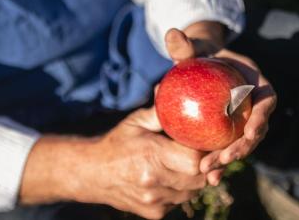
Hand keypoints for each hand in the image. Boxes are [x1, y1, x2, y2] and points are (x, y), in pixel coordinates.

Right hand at [20, 108, 210, 218]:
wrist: (92, 174)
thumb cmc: (116, 143)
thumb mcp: (135, 122)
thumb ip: (159, 111)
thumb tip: (175, 90)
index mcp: (151, 156)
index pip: (194, 160)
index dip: (205, 152)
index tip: (206, 142)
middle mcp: (153, 182)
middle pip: (199, 178)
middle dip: (204, 165)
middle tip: (200, 152)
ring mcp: (154, 201)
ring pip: (193, 192)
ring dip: (194, 178)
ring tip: (185, 163)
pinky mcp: (154, 213)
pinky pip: (180, 201)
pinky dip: (181, 190)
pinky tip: (171, 177)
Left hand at [164, 22, 276, 185]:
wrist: (197, 66)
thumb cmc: (197, 54)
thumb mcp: (190, 49)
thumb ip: (183, 45)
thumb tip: (171, 33)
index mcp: (255, 83)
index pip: (267, 101)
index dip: (262, 118)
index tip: (250, 133)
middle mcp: (254, 105)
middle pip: (256, 130)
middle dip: (243, 148)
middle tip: (223, 159)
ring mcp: (243, 120)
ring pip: (242, 145)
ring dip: (229, 160)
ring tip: (210, 173)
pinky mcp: (230, 133)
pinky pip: (226, 148)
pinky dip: (219, 163)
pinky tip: (206, 178)